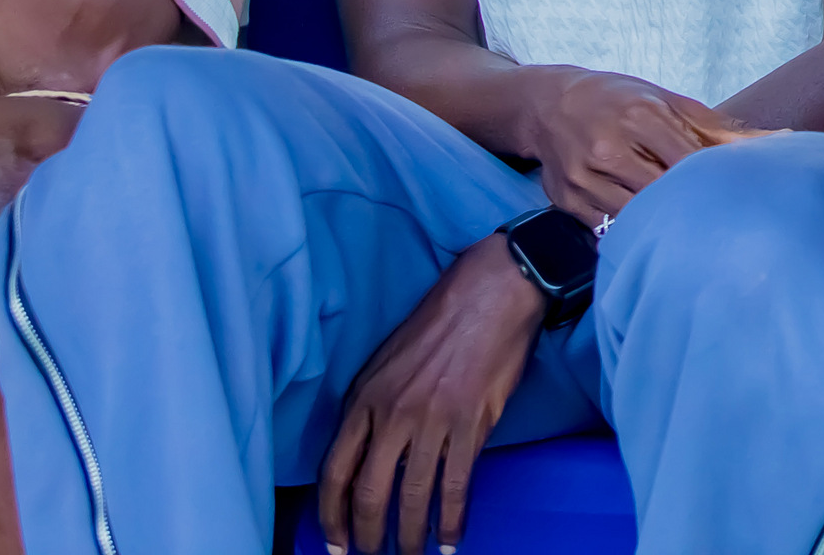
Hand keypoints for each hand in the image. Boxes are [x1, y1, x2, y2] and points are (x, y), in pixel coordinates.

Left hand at [317, 235, 541, 554]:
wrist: (491, 293)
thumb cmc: (439, 323)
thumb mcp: (386, 360)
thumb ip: (371, 407)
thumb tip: (366, 456)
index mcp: (364, 398)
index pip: (336, 471)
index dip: (332, 516)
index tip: (335, 543)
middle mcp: (392, 414)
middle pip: (370, 493)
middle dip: (367, 537)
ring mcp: (433, 420)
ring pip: (412, 495)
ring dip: (410, 536)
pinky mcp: (472, 423)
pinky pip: (456, 484)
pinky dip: (452, 519)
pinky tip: (451, 539)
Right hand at [519, 68, 747, 220]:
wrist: (547, 104)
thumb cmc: (618, 99)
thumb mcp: (666, 100)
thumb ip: (719, 127)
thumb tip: (781, 140)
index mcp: (640, 116)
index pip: (690, 160)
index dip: (716, 182)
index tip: (741, 198)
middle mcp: (609, 148)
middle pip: (663, 192)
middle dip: (693, 208)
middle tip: (723, 225)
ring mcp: (584, 178)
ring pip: (635, 217)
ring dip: (663, 227)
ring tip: (691, 236)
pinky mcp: (568, 202)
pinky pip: (607, 231)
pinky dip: (632, 234)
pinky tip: (652, 238)